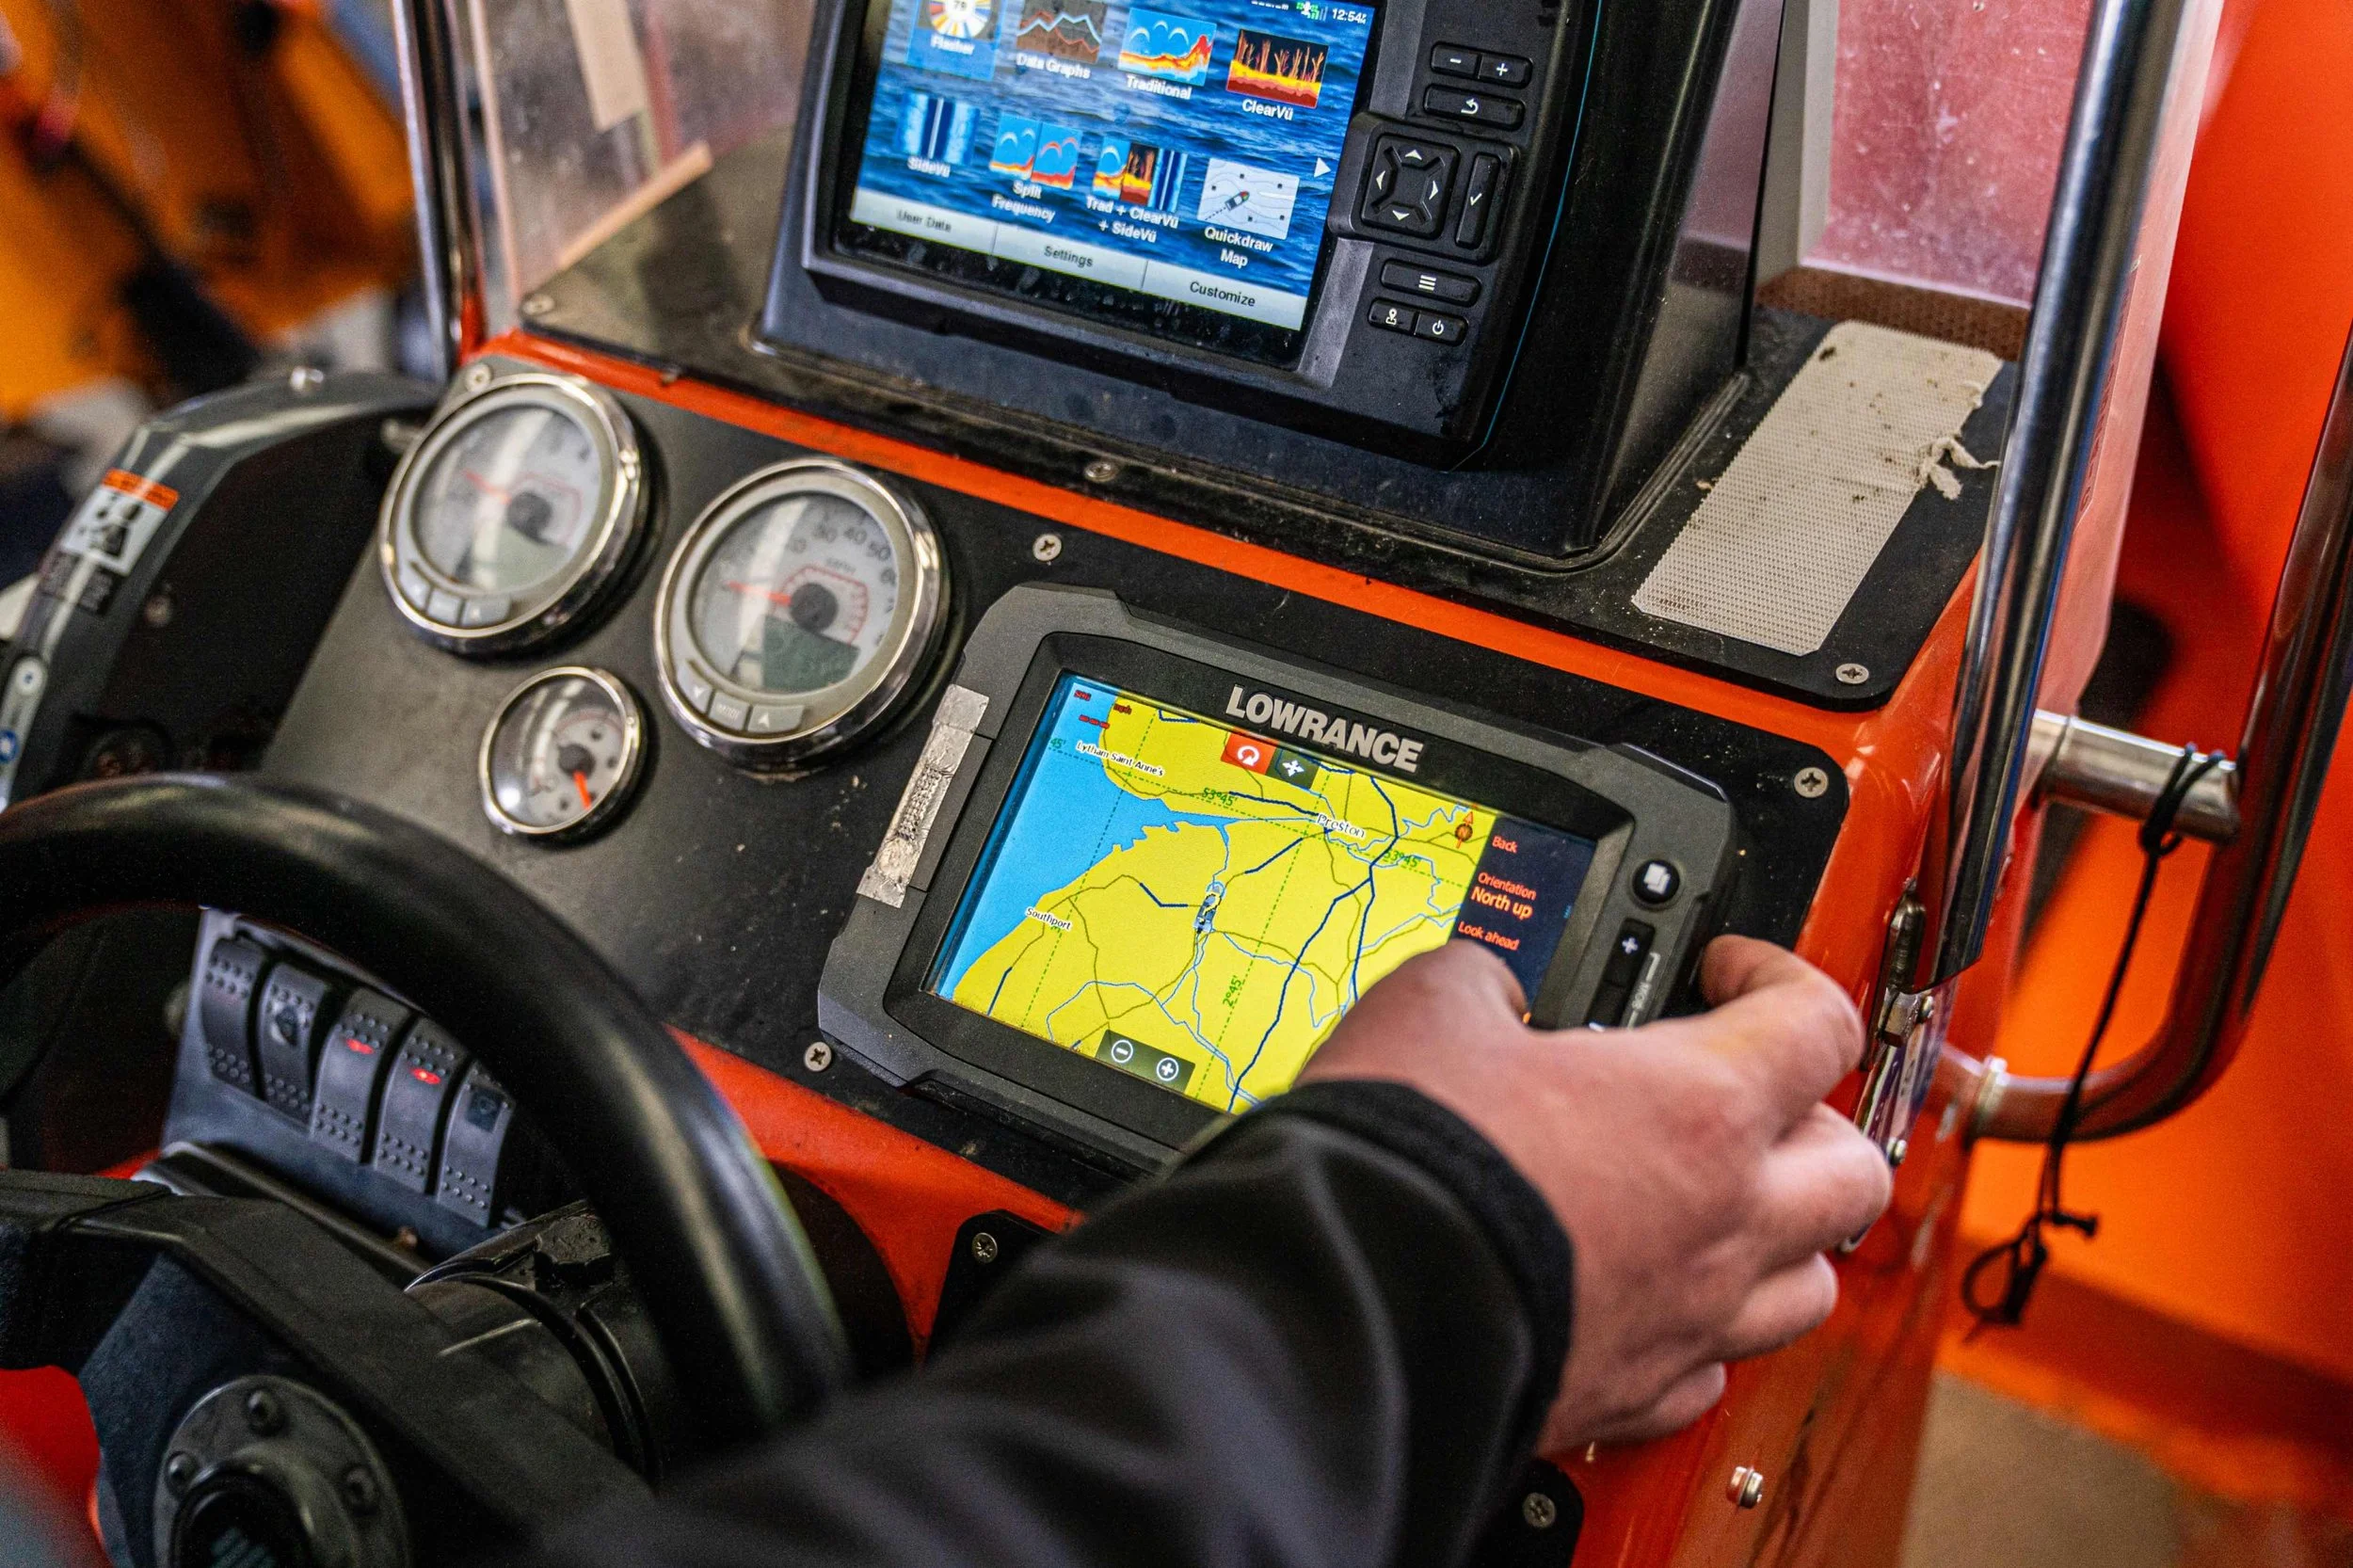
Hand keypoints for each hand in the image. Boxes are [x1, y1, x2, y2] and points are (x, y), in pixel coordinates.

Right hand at [1298, 935, 1888, 1448]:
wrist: (1353, 1311)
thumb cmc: (1408, 1166)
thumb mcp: (1428, 1008)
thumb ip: (1483, 979)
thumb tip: (1486, 987)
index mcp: (1698, 1109)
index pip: (1817, 1023)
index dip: (1780, 975)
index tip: (1728, 971)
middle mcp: (1723, 1222)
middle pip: (1853, 1168)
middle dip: (1812, 1118)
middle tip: (1745, 1093)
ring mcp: (1689, 1321)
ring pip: (1809, 1286)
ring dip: (1781, 1237)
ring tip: (1718, 1206)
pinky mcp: (1633, 1399)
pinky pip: (1708, 1371)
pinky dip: (1696, 1332)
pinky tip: (1645, 1298)